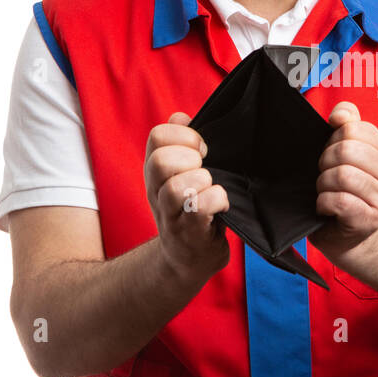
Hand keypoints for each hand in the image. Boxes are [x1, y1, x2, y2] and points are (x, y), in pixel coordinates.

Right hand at [143, 111, 230, 283]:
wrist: (187, 259)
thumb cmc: (192, 209)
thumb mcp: (182, 174)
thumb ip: (182, 144)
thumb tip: (181, 117)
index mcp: (156, 171)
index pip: (157, 136)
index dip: (184, 135)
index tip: (202, 148)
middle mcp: (157, 191)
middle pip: (162, 160)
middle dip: (191, 158)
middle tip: (205, 169)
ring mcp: (170, 215)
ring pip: (176, 187)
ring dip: (202, 182)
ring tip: (211, 188)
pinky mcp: (189, 234)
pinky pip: (200, 208)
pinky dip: (216, 200)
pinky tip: (221, 205)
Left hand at [312, 101, 377, 263]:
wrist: (354, 236)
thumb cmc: (348, 190)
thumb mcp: (348, 154)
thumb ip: (347, 125)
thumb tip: (340, 114)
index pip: (353, 128)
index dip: (333, 139)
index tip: (334, 155)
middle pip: (346, 149)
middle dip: (325, 162)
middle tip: (326, 175)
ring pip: (342, 175)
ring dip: (323, 184)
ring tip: (327, 192)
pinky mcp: (370, 220)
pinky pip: (339, 200)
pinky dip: (323, 203)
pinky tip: (327, 208)